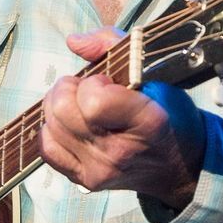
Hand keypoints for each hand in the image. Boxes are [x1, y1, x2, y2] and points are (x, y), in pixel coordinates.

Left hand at [39, 28, 205, 210]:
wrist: (175, 166)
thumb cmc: (168, 113)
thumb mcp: (155, 72)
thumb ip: (113, 45)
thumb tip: (73, 41)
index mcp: (146, 123)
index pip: (93, 101)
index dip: (93, 83)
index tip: (108, 83)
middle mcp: (119, 152)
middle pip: (62, 110)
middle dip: (69, 89)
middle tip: (88, 89)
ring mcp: (99, 170)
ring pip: (51, 126)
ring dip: (59, 107)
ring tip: (81, 106)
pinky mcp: (84, 181)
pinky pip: (47, 149)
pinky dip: (53, 131)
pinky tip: (71, 125)